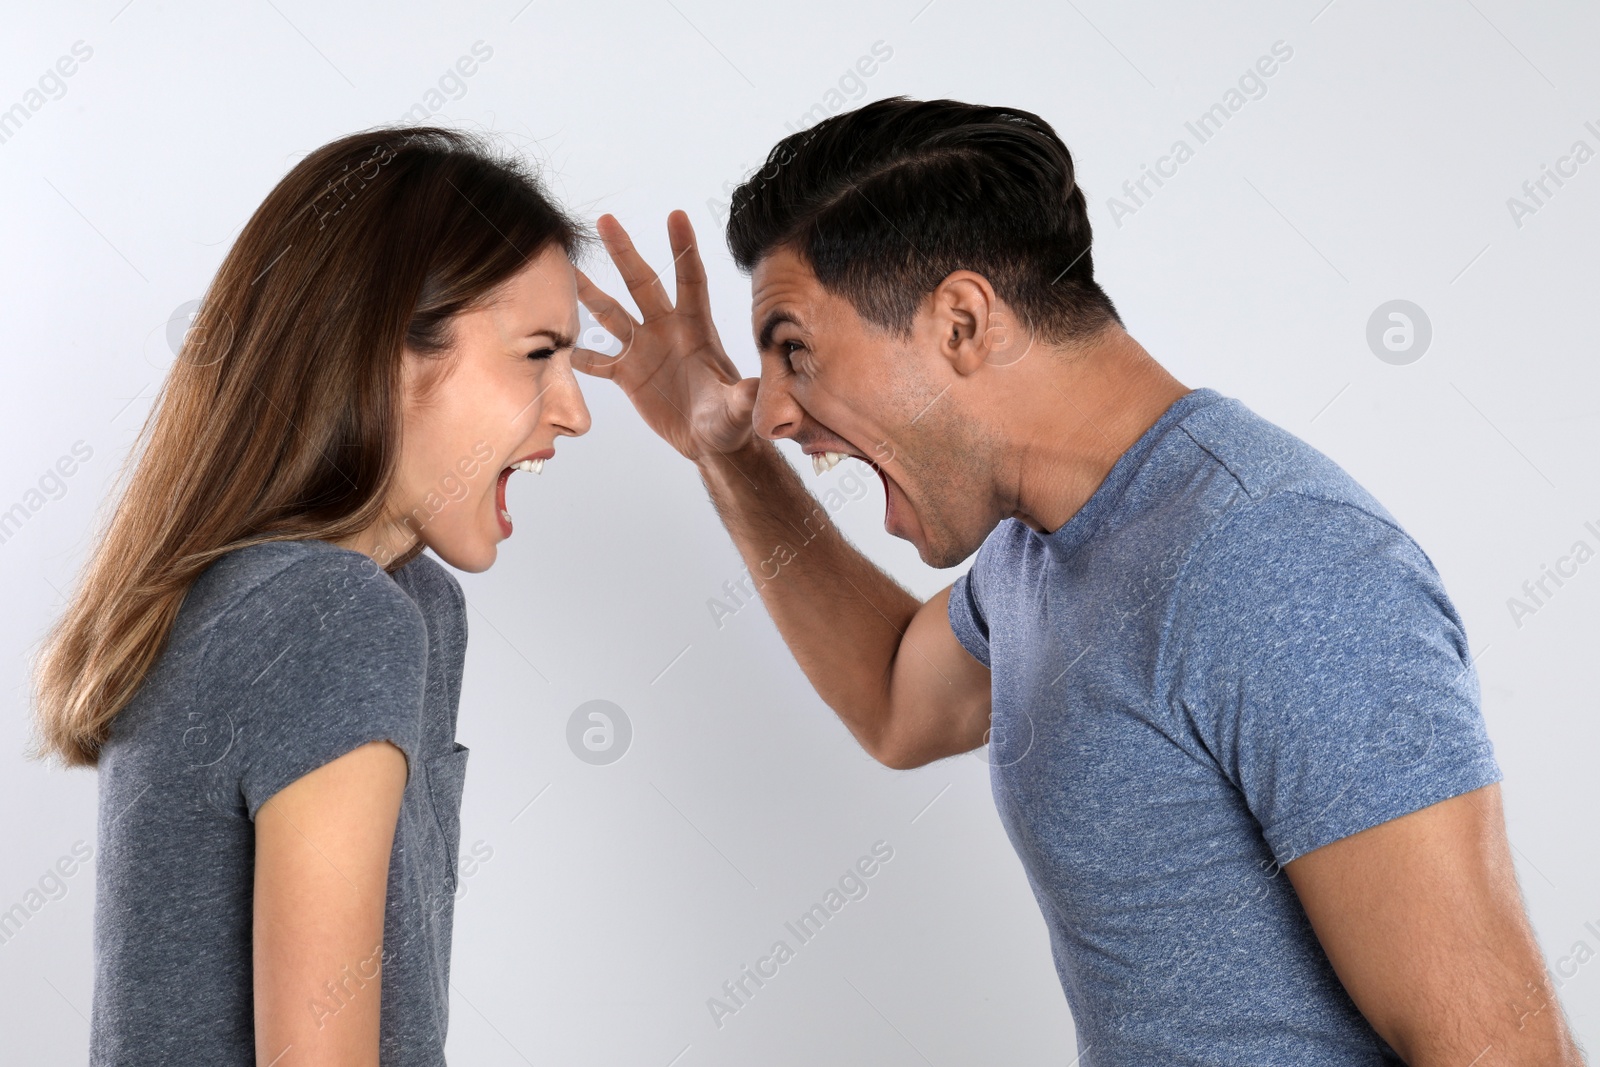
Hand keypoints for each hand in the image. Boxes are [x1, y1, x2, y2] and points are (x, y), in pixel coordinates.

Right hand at [573, 210, 759, 464]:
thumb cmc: (730, 422)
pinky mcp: (628, 374)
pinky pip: (597, 360)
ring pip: (611, 312)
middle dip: (624, 251)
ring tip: (565, 268)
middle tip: (605, 219)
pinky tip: (555, 343)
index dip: (683, 249)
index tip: (676, 215)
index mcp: (696, 329)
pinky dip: (577, 354)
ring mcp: (644, 349)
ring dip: (588, 292)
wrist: (710, 441)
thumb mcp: (737, 409)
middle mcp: (667, 330)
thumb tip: (755, 390)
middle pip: (642, 283)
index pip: (691, 280)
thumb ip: (742, 397)